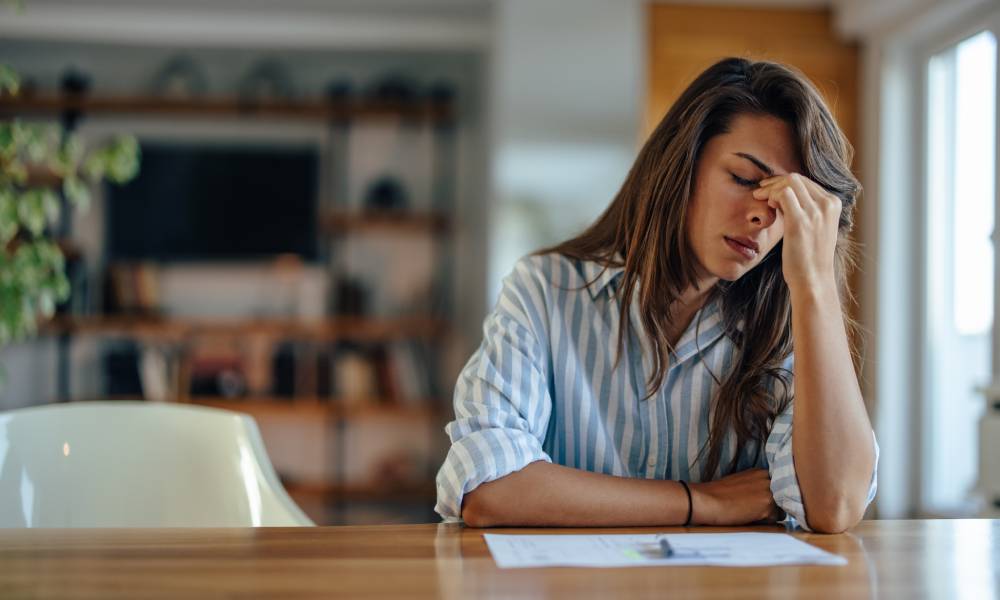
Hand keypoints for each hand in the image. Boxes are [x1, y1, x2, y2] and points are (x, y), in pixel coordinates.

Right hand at [687, 469, 782, 525]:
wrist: (707, 500)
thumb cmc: (717, 493)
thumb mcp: (740, 482)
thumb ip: (756, 486)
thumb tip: (764, 499)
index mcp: (760, 471)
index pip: (778, 485)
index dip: (773, 496)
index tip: (764, 502)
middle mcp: (768, 479)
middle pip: (782, 497)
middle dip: (774, 505)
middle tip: (757, 511)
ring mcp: (769, 492)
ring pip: (781, 509)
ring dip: (771, 514)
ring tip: (752, 515)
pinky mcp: (768, 506)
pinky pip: (775, 519)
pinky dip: (766, 522)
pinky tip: (751, 519)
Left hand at [752, 173, 841, 291]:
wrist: (813, 279)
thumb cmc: (809, 257)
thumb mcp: (814, 227)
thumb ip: (806, 209)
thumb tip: (785, 195)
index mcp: (833, 204)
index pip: (806, 181)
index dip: (785, 183)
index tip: (770, 189)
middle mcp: (827, 204)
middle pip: (797, 179)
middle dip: (775, 182)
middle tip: (760, 190)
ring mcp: (816, 212)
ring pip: (790, 182)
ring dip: (771, 188)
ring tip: (760, 197)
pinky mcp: (800, 221)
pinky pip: (783, 194)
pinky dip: (772, 195)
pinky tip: (766, 205)